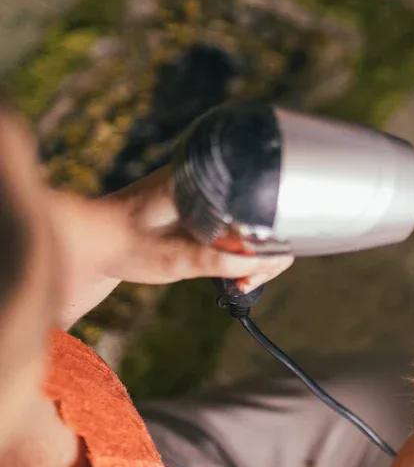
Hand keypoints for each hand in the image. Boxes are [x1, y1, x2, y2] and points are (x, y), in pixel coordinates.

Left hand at [50, 167, 292, 326]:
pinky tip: (235, 273)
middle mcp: (211, 183)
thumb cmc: (122, 244)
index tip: (256, 269)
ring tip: (242, 283)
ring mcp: (210, 197)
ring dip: (256, 256)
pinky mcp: (207, 211)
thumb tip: (260, 263)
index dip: (271, 237)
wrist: (90, 241)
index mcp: (203, 182)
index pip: (261, 202)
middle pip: (265, 214)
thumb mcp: (170, 258)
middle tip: (248, 283)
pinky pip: (239, 230)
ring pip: (255, 225)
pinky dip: (242, 252)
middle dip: (267, 253)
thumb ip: (216, 259)